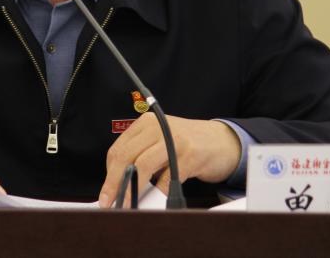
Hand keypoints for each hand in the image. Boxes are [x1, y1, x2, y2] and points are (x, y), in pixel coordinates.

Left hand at [97, 113, 240, 207]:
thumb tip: (120, 187)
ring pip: (142, 166)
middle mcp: (158, 128)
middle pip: (126, 157)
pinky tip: (156, 202)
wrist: (223, 141)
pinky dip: (158, 194)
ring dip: (132, 190)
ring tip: (127, 206)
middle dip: (115, 184)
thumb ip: (142, 157)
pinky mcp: (190, 155)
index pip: (118, 149)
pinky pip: (167, 179)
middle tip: (110, 203)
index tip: (106, 194)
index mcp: (146, 124)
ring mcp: (174, 140)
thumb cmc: (188, 145)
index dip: (109, 175)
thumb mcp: (161, 143)